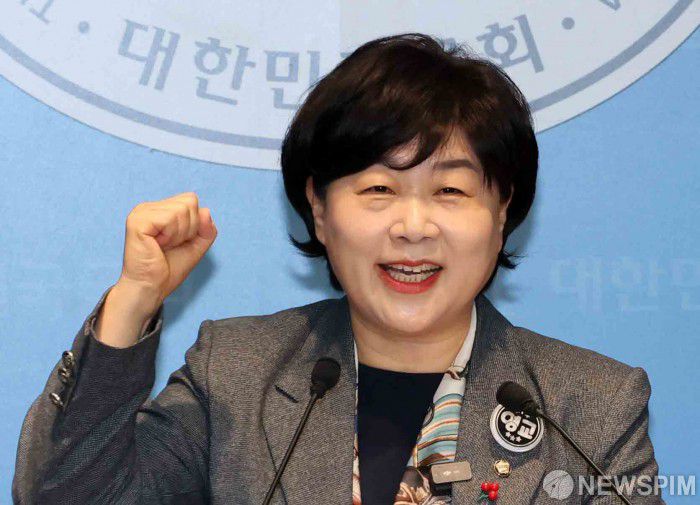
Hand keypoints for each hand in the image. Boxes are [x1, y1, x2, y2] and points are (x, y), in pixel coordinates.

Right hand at [116, 191, 217, 316]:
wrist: (152, 287)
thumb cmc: (169, 268)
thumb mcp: (196, 245)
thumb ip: (206, 228)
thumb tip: (206, 211)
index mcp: (159, 209)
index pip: (191, 199)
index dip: (194, 223)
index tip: (178, 241)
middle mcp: (149, 207)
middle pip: (189, 201)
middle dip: (189, 228)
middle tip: (170, 244)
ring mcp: (141, 212)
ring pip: (182, 209)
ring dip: (179, 233)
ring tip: (163, 245)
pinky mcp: (137, 221)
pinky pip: (170, 218)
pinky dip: (171, 235)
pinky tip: (157, 245)